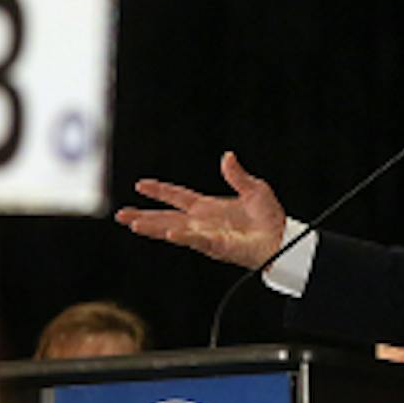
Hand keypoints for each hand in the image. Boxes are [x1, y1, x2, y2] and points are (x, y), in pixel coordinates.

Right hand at [115, 151, 287, 269]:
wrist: (282, 238)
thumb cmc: (269, 217)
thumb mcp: (254, 189)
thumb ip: (237, 175)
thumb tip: (227, 156)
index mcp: (208, 207)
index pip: (178, 197)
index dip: (160, 191)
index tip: (140, 185)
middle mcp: (202, 222)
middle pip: (167, 217)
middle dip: (143, 216)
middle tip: (120, 215)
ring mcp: (207, 235)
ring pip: (173, 230)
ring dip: (153, 227)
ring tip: (132, 224)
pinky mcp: (217, 246)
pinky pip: (197, 240)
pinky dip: (183, 236)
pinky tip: (169, 233)